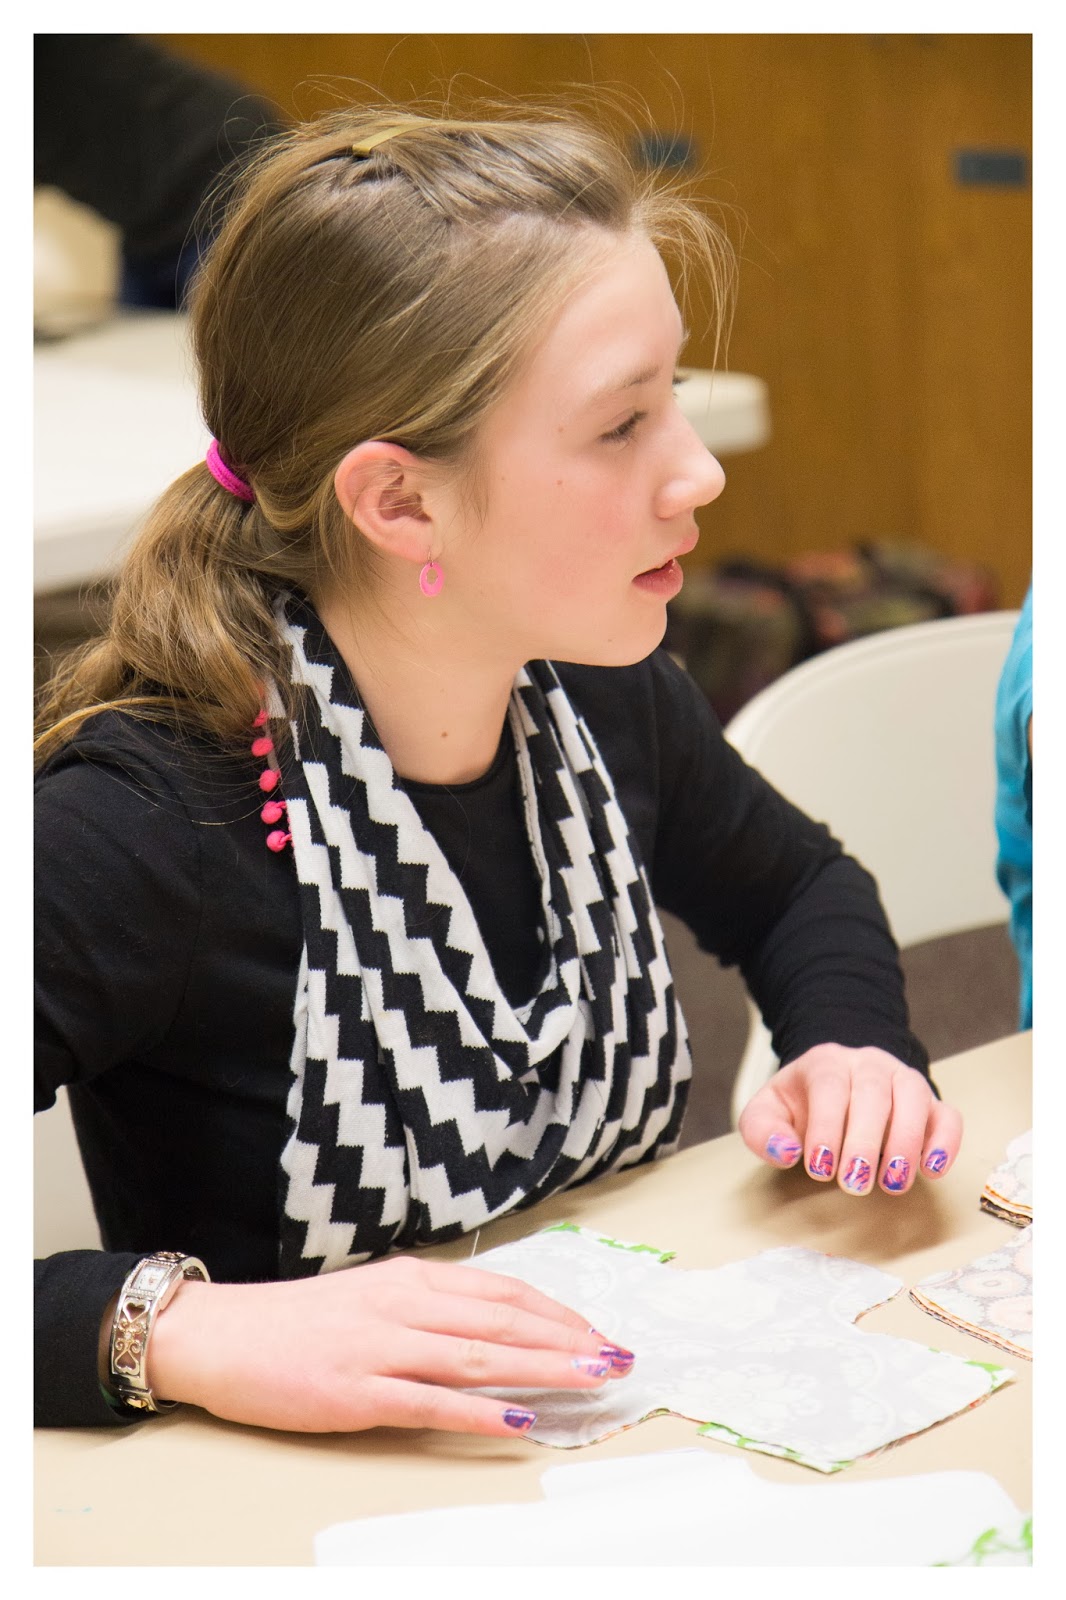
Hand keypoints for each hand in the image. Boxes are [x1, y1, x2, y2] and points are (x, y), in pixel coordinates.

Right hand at [145, 1254, 634, 1435]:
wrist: (221, 1334)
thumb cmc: (297, 1322)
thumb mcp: (372, 1296)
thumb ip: (427, 1309)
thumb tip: (490, 1327)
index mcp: (411, 1279)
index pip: (503, 1291)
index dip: (557, 1311)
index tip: (597, 1331)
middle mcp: (405, 1304)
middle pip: (504, 1320)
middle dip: (569, 1339)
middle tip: (618, 1357)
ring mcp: (381, 1346)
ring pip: (480, 1355)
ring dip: (543, 1367)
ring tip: (590, 1379)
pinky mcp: (356, 1390)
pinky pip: (429, 1401)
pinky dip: (478, 1410)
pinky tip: (515, 1418)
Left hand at [737, 1043, 962, 1196]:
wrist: (834, 1083)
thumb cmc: (802, 1105)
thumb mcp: (769, 1112)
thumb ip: (762, 1130)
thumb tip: (785, 1152)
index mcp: (826, 1063)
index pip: (829, 1086)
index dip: (826, 1126)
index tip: (819, 1168)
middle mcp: (868, 1065)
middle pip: (872, 1093)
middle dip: (864, 1141)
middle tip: (855, 1184)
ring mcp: (903, 1080)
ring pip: (914, 1097)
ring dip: (907, 1142)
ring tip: (893, 1183)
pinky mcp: (930, 1104)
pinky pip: (947, 1115)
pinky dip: (945, 1142)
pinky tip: (932, 1170)